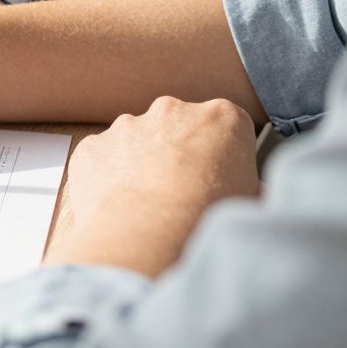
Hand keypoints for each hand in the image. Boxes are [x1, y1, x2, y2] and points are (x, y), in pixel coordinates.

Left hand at [45, 96, 259, 276]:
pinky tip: (119, 206)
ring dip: (140, 164)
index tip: (217, 175)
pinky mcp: (93, 147)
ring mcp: (127, 126)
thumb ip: (251, 186)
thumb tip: (254, 194)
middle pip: (177, 127)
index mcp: (221, 116)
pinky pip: (101, 160)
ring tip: (147, 205)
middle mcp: (172, 110)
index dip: (221, 154)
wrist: (148, 237)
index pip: (225, 127)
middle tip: (180, 192)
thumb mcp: (252, 202)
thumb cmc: (205, 220)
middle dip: (177, 153)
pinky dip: (107, 179)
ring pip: (135, 141)